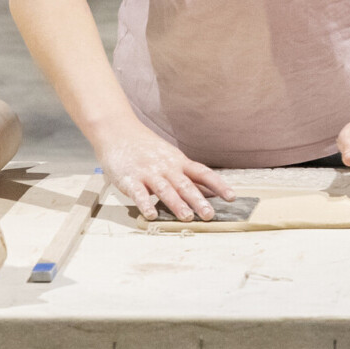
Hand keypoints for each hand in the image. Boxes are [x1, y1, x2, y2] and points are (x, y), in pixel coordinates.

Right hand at [93, 120, 233, 222]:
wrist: (118, 131)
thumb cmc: (146, 148)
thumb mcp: (170, 157)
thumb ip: (187, 175)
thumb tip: (210, 192)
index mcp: (178, 162)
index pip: (202, 173)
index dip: (218, 185)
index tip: (231, 197)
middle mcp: (166, 167)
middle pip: (185, 184)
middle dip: (198, 200)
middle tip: (209, 215)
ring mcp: (147, 172)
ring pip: (165, 189)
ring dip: (176, 203)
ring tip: (187, 217)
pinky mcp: (129, 179)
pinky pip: (138, 193)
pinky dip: (144, 203)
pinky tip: (151, 215)